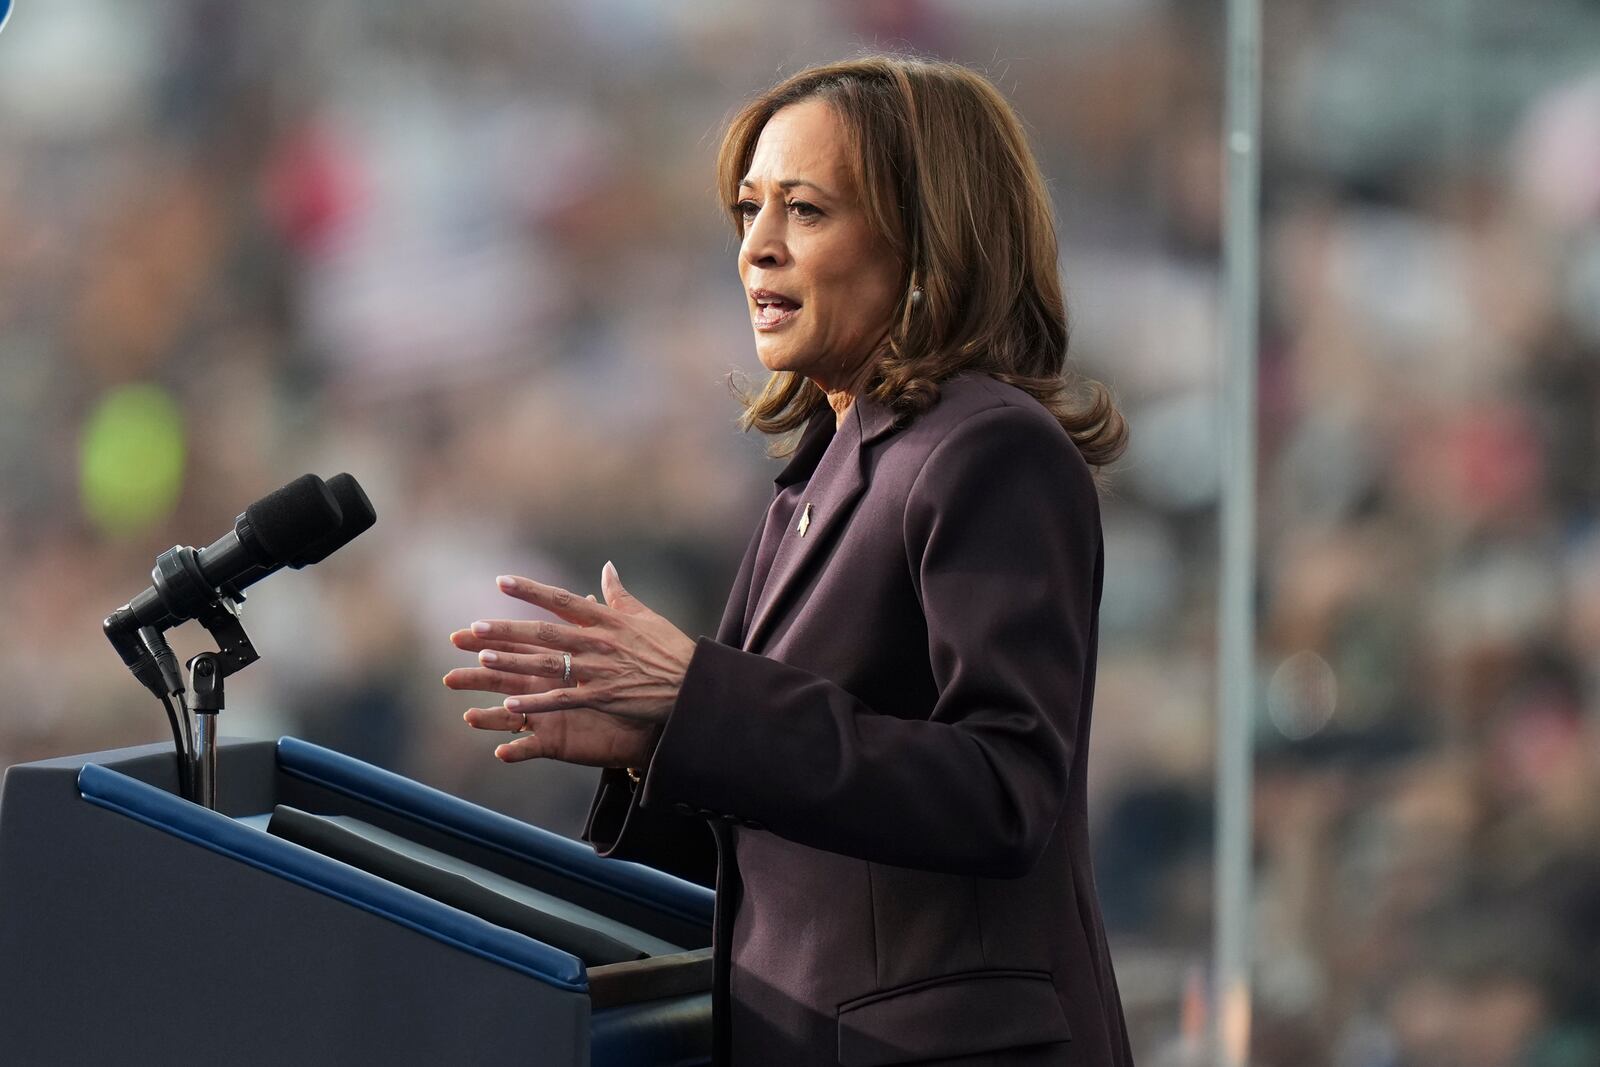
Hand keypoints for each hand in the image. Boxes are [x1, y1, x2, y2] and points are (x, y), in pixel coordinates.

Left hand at [444, 561, 696, 767]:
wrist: (694, 686)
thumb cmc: (671, 649)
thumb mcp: (646, 616)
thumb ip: (619, 594)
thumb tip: (606, 567)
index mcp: (607, 620)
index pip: (562, 600)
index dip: (530, 591)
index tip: (501, 582)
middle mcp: (599, 642)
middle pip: (545, 632)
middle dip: (508, 630)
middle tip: (474, 627)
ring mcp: (599, 670)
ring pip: (548, 664)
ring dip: (514, 662)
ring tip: (483, 659)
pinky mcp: (603, 697)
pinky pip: (563, 699)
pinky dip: (537, 702)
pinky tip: (511, 704)